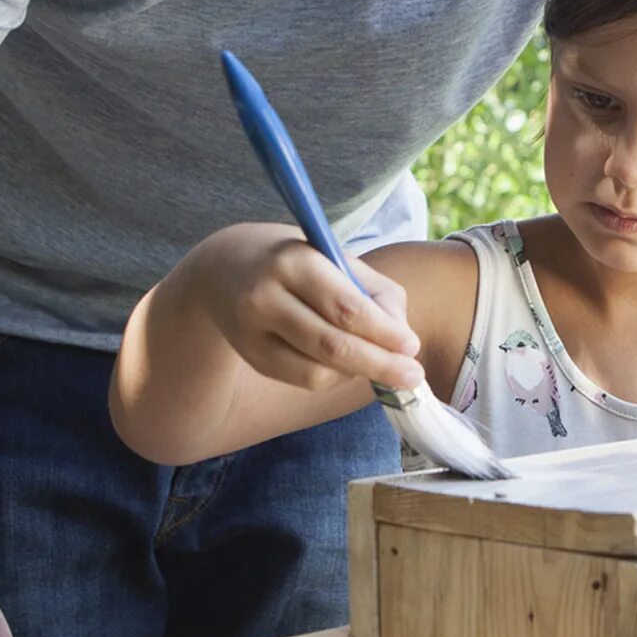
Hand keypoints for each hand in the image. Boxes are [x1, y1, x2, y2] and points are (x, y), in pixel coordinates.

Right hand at [198, 223, 423, 392]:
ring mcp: (253, 333)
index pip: (345, 307)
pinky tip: (346, 364)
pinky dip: (334, 376)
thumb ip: (375, 291)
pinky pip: (303, 380)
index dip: (383, 332)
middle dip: (380, 364)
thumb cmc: (294, 260)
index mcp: (293, 262)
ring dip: (358, 372)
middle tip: (413, 376)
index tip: (412, 346)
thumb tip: (403, 339)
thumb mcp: (334, 256)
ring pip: (318, 372)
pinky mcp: (252, 358)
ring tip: (378, 361)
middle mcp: (266, 298)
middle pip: (332, 346)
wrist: (223, 269)